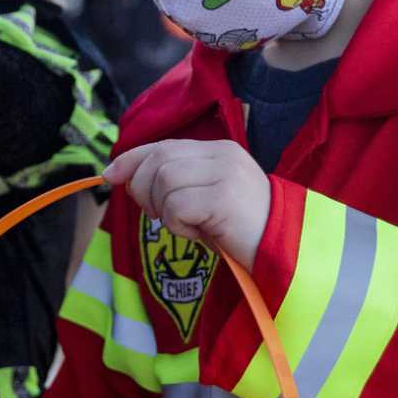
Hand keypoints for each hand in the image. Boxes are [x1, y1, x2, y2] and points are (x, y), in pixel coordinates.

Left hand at [106, 139, 271, 267]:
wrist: (286, 251)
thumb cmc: (240, 230)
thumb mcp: (205, 199)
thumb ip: (175, 182)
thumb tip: (123, 175)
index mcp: (219, 150)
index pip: (164, 146)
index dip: (132, 158)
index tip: (110, 174)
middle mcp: (223, 155)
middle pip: (158, 161)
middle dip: (144, 190)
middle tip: (162, 215)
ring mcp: (225, 174)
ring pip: (164, 181)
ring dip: (166, 211)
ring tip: (191, 226)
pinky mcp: (223, 198)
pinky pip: (176, 206)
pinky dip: (178, 225)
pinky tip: (202, 234)